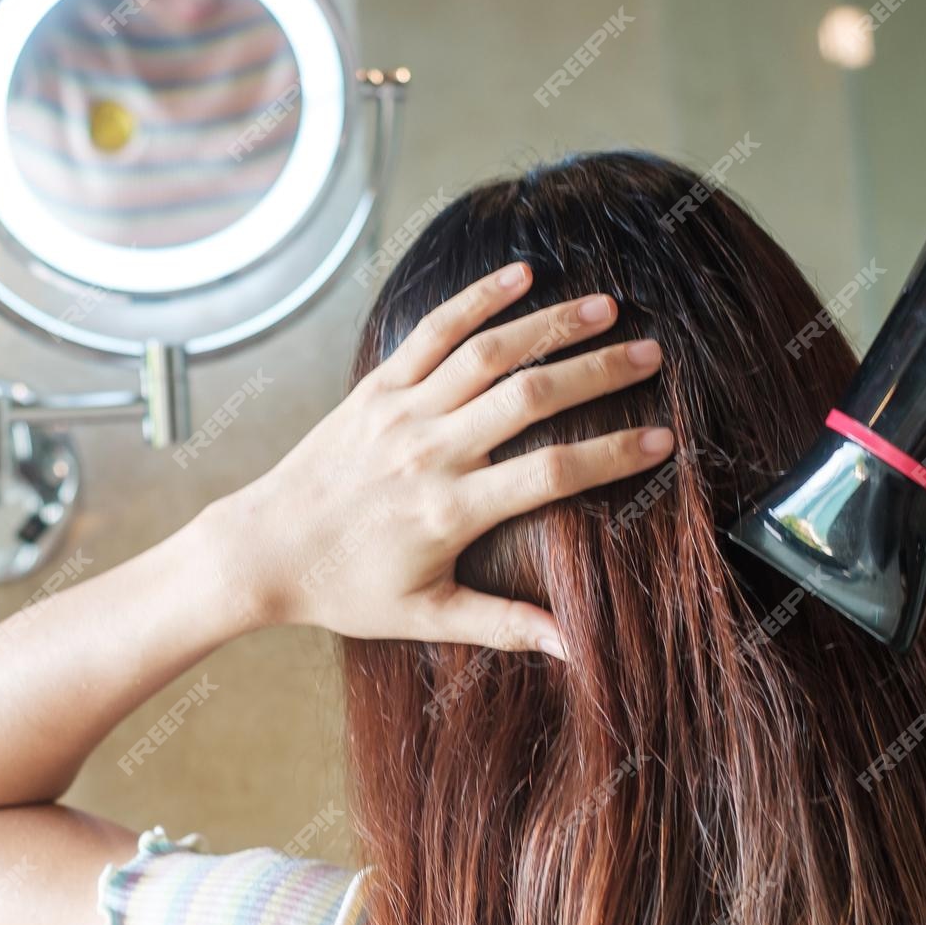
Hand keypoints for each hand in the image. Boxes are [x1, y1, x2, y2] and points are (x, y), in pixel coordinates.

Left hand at [205, 261, 673, 654]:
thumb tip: (574, 649)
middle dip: (598, 372)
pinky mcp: (375, 387)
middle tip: (653, 355)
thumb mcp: (427, 616)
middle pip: (531, 399)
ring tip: (606, 306)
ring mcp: (401, 412)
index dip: (612, 455)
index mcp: (451, 511)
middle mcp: (430, 453)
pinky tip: (519, 275)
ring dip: (550, 324)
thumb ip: (505, 625)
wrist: (263, 550)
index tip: (662, 440)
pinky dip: (476, 299)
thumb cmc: (346, 589)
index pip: (552, 474)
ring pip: (487, 354)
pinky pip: (432, 332)